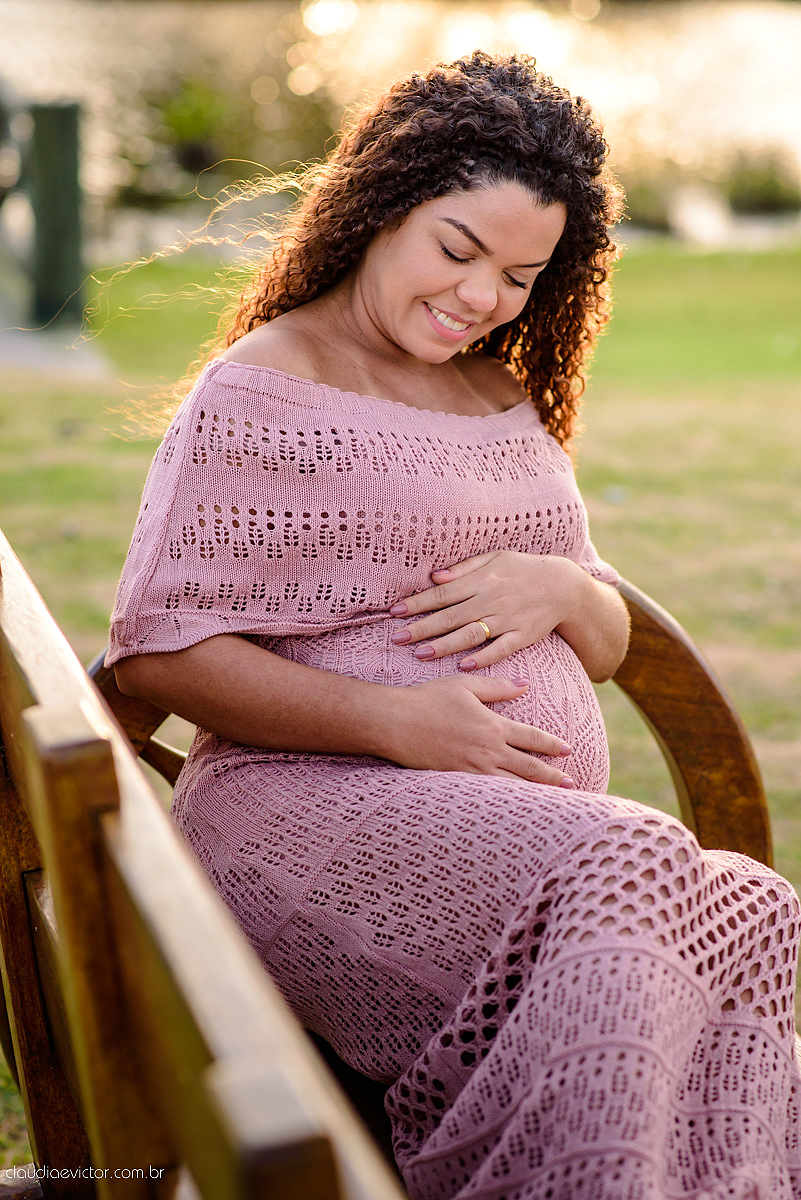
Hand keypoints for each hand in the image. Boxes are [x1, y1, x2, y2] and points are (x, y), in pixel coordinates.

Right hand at [381, 674, 576, 786]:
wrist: (395, 722)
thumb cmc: (428, 699)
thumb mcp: (465, 685)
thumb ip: (498, 687)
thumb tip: (525, 685)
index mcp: (493, 726)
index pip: (531, 738)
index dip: (552, 745)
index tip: (568, 750)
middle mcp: (487, 751)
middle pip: (528, 768)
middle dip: (552, 777)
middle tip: (571, 784)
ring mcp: (472, 769)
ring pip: (511, 785)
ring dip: (533, 793)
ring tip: (551, 801)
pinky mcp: (456, 780)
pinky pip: (487, 793)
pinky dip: (505, 800)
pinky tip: (514, 805)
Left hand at [388, 551, 582, 670]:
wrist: (563, 585)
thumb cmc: (522, 569)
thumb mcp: (495, 558)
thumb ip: (464, 568)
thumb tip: (435, 577)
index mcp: (481, 580)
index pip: (443, 593)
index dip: (418, 603)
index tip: (394, 612)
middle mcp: (491, 599)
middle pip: (450, 616)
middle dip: (421, 628)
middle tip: (396, 638)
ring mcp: (507, 619)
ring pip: (470, 634)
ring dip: (444, 645)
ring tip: (420, 654)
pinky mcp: (522, 635)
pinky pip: (500, 649)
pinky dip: (482, 657)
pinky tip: (463, 665)